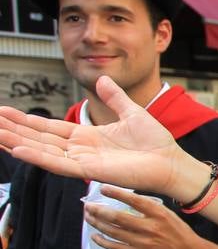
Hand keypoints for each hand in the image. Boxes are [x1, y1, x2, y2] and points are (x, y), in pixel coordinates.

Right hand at [0, 76, 198, 200]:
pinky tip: (17, 149)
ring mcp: (82, 161)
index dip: (26, 120)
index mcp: (87, 137)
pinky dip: (37, 157)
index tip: (4, 112)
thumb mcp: (131, 112)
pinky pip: (58, 163)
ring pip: (41, 150)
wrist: (171, 161)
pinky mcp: (89, 171)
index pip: (48, 128)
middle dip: (13, 130)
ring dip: (17, 141)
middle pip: (38, 139)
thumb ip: (115, 97)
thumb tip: (103, 78)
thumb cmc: (156, 142)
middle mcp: (80, 150)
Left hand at [84, 186, 208, 248]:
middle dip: (99, 210)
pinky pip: (116, 247)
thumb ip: (149, 208)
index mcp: (158, 213)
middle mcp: (149, 227)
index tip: (103, 188)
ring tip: (89, 217)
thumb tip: (126, 200)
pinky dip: (103, 242)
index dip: (116, 193)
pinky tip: (95, 236)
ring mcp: (143, 242)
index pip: (133, 200)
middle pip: (117, 217)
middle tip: (88, 205)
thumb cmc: (179, 231)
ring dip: (97, 224)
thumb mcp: (168, 214)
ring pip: (113, 231)